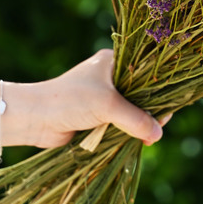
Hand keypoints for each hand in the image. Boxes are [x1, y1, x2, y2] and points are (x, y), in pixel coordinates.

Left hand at [33, 49, 169, 147]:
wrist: (35, 118)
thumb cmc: (70, 100)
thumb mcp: (108, 105)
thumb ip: (135, 119)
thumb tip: (158, 134)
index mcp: (114, 62)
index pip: (147, 72)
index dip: (159, 89)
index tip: (167, 108)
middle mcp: (111, 77)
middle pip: (142, 94)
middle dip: (151, 111)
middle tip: (158, 127)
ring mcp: (103, 97)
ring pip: (132, 111)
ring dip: (139, 125)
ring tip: (148, 138)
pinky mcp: (97, 116)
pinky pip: (121, 124)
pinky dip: (128, 132)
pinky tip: (137, 141)